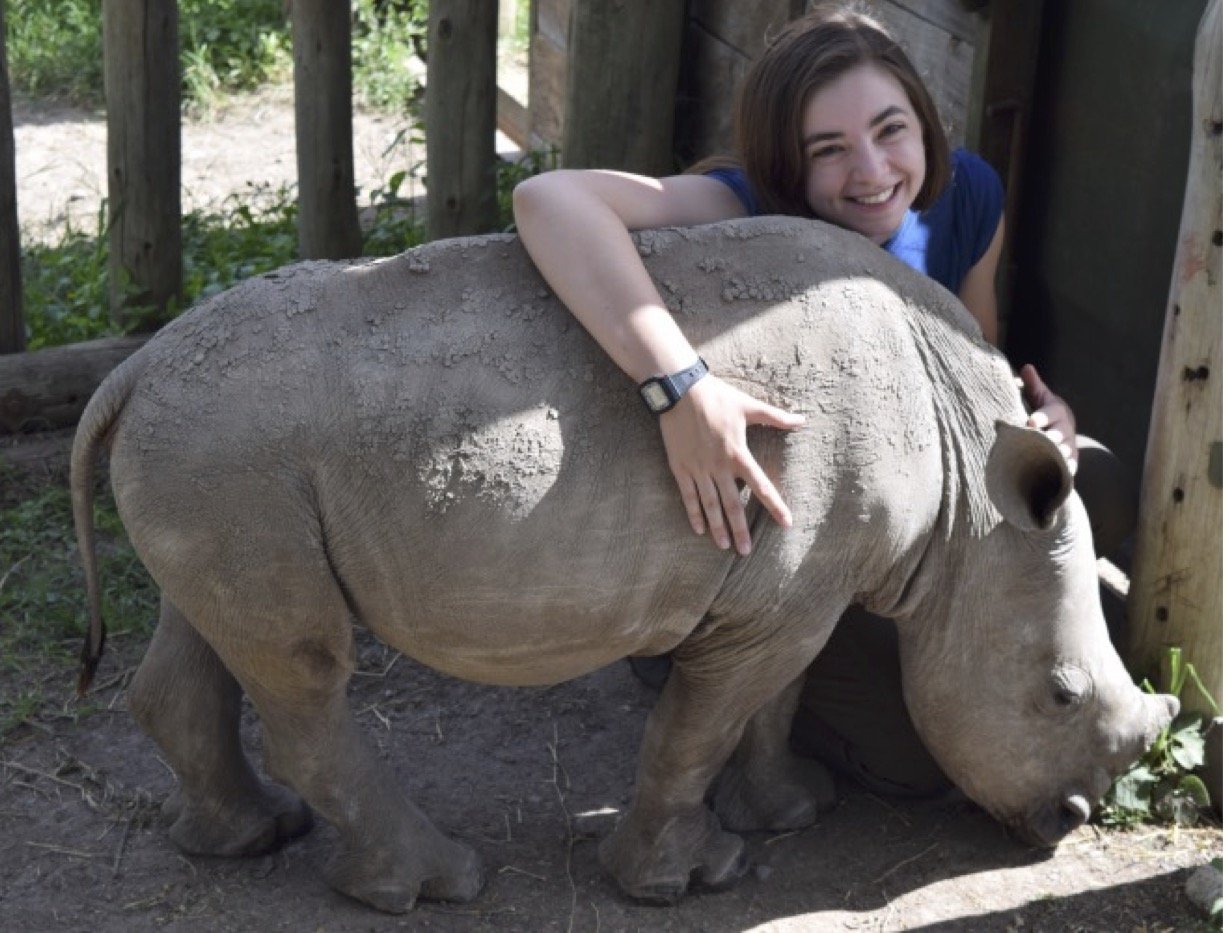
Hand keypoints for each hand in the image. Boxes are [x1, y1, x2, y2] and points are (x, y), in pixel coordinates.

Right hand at [659, 376, 804, 554]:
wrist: (679, 390)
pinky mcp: (680, 467)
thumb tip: (802, 420)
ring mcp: (697, 469)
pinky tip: (699, 529)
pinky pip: (687, 496)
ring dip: (717, 527)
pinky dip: (693, 513)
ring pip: (709, 505)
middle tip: (746, 551)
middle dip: (740, 530)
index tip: (786, 523)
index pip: (761, 486)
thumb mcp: (749, 405)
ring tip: (724, 546)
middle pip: (732, 505)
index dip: (774, 506)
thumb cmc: (717, 396)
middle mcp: (718, 466)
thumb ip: (776, 417)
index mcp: (738, 453)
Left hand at [1018, 363, 1077, 472]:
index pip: (1049, 413)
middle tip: (1037, 442)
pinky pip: (1069, 468)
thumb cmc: (1044, 412)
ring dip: (1055, 456)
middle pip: (1058, 435)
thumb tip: (1026, 367)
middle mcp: (1065, 429)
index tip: (1030, 422)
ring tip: (1044, 461)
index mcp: (1056, 412)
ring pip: (1064, 452)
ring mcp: (1069, 446)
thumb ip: (1033, 385)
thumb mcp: (1039, 397)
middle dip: (1048, 439)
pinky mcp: (1071, 461)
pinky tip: (1056, 476)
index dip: (1040, 417)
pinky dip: (1064, 472)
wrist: (1061, 431)